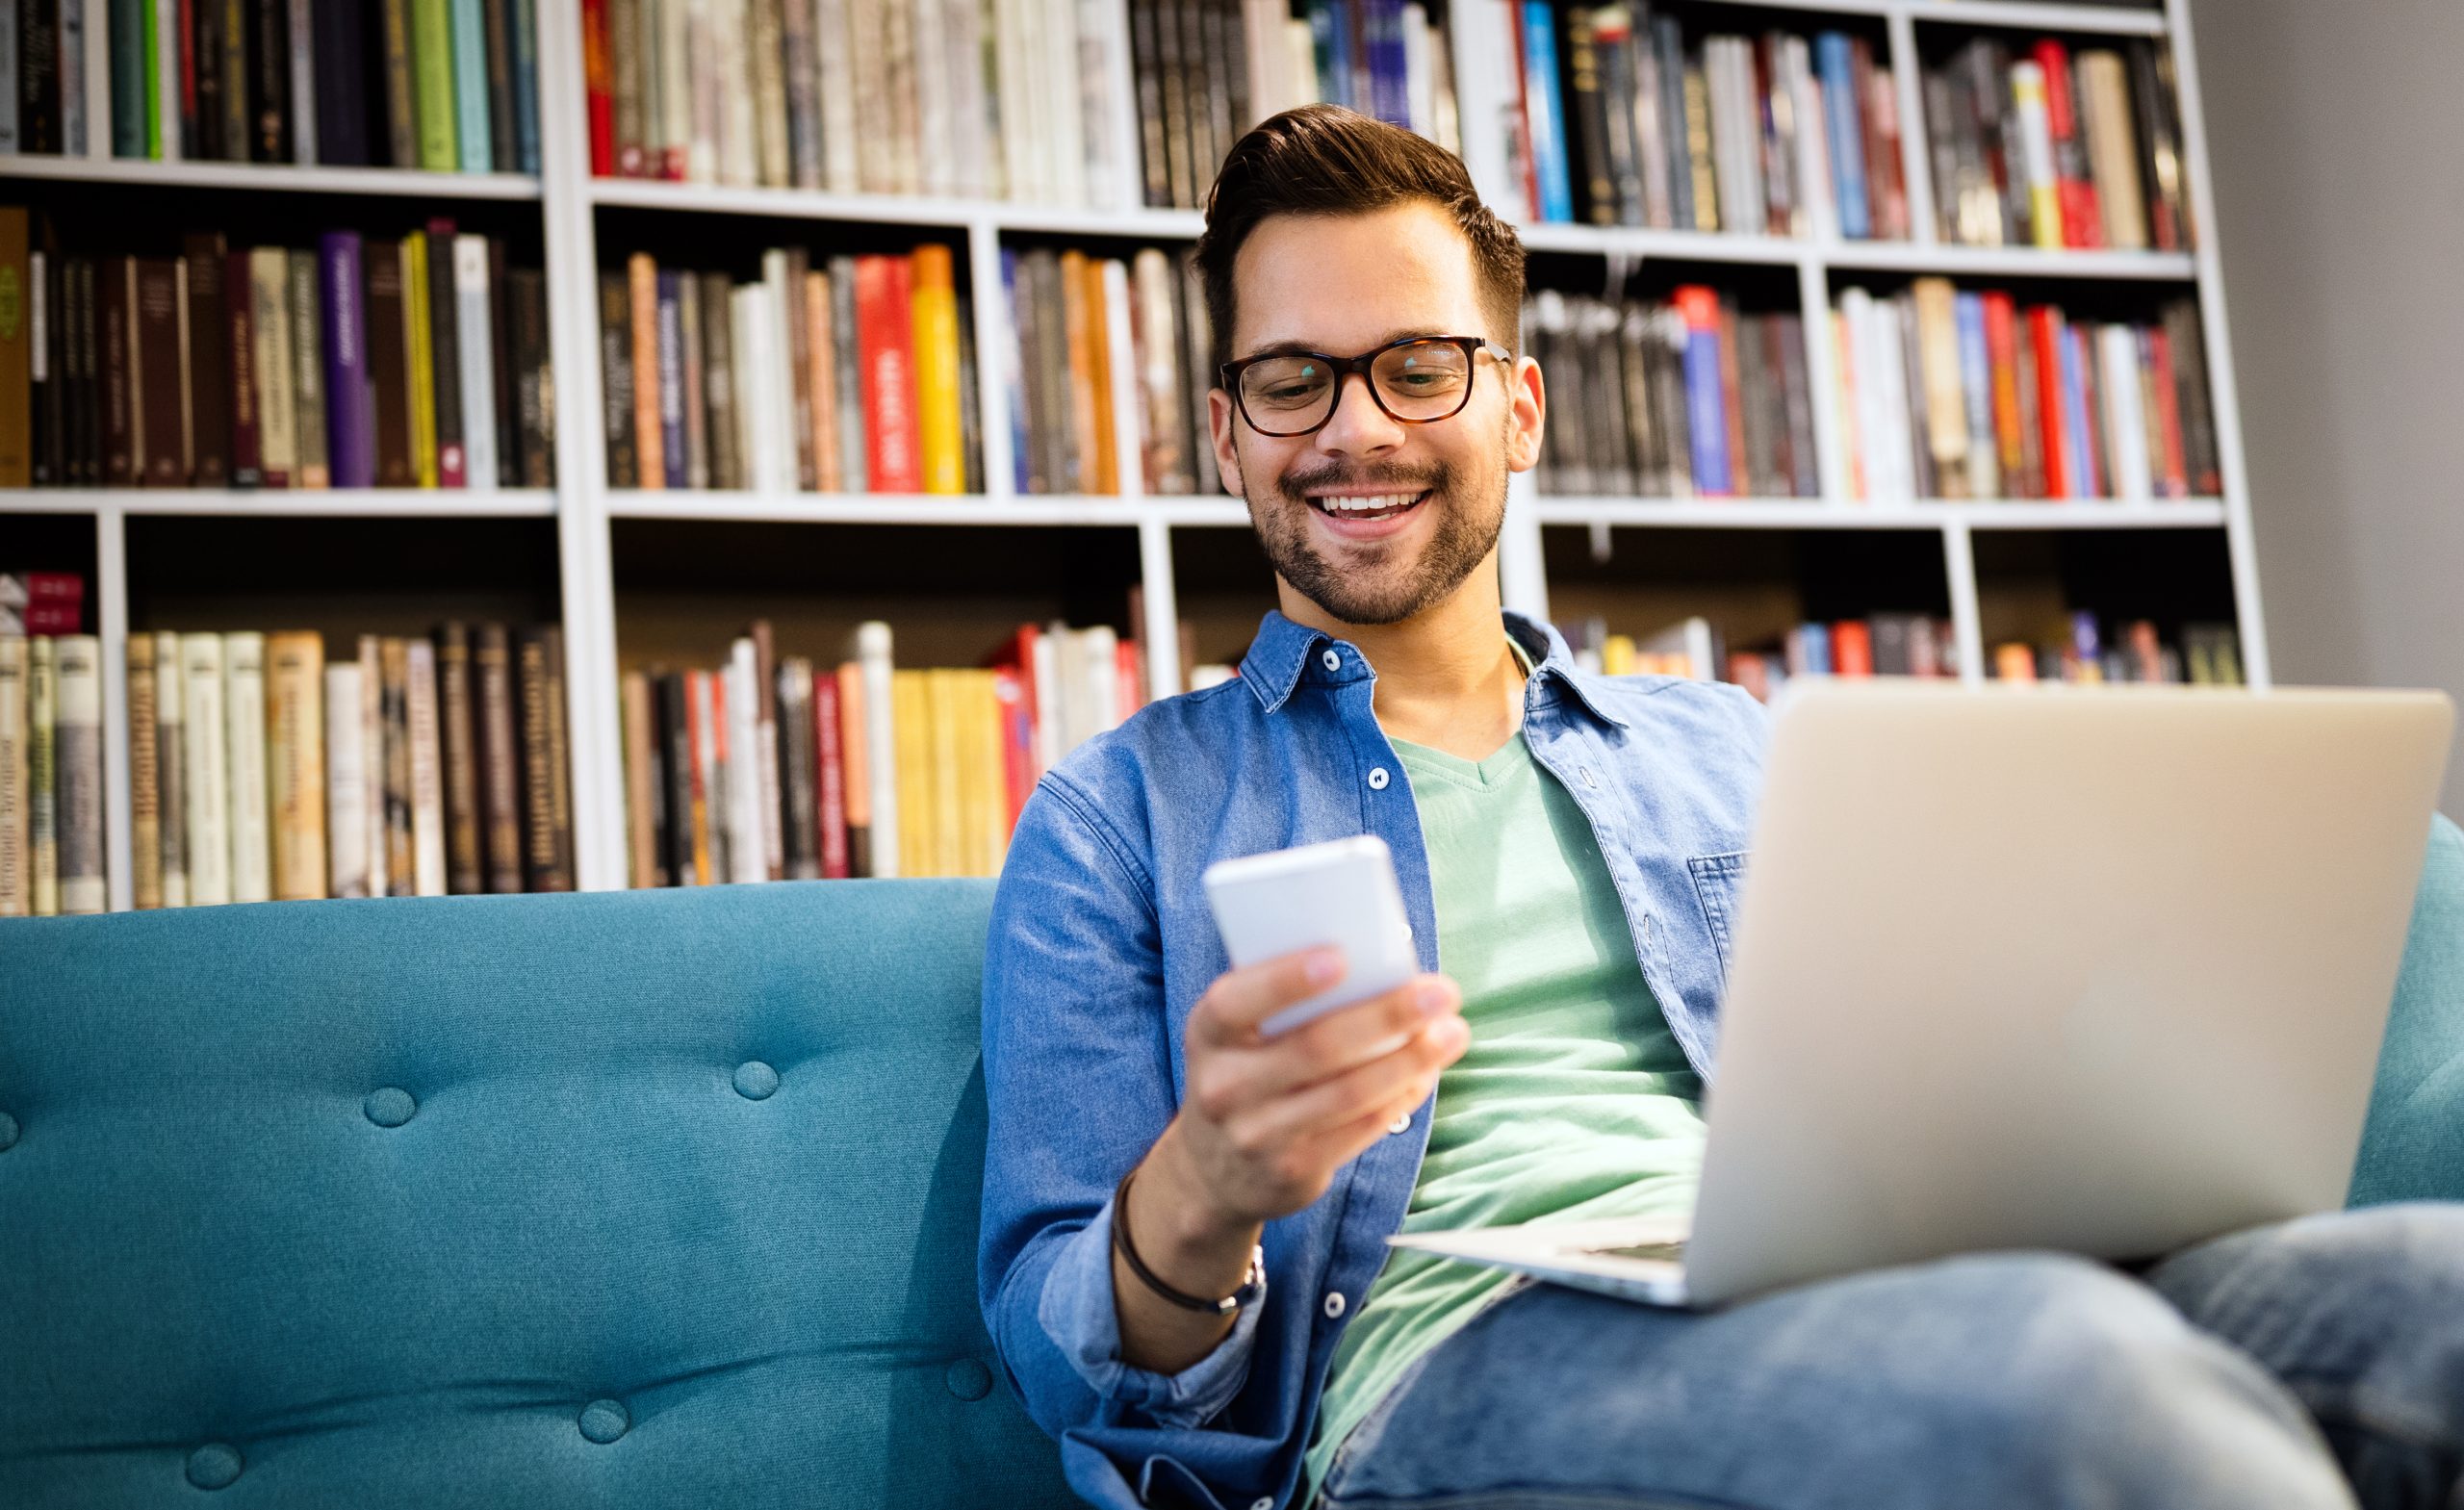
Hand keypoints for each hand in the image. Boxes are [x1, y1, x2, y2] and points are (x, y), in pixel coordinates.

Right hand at [1160, 947, 1468, 1235]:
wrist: (1214, 1169)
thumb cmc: (1246, 1072)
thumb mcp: (1240, 1035)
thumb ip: (1285, 1002)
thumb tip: (1381, 965)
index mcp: (1207, 1033)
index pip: (1237, 1001)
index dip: (1286, 978)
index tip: (1342, 956)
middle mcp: (1223, 1086)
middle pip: (1316, 1046)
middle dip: (1387, 1015)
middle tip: (1440, 992)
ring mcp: (1256, 1135)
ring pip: (1350, 1093)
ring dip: (1411, 1060)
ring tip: (1452, 1032)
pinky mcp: (1293, 1171)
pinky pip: (1361, 1128)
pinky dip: (1402, 1096)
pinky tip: (1426, 1072)